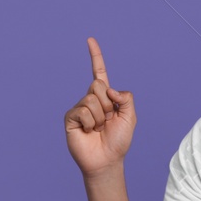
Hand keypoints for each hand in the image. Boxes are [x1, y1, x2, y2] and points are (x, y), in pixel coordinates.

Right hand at [64, 37, 136, 176]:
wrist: (106, 160)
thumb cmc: (118, 140)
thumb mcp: (130, 117)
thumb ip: (125, 98)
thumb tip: (108, 89)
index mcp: (105, 97)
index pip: (99, 72)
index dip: (95, 56)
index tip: (89, 40)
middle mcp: (90, 99)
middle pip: (98, 85)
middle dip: (107, 104)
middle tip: (106, 120)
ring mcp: (79, 108)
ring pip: (91, 99)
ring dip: (99, 117)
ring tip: (97, 129)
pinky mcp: (70, 118)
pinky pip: (82, 110)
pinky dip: (89, 122)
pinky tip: (87, 131)